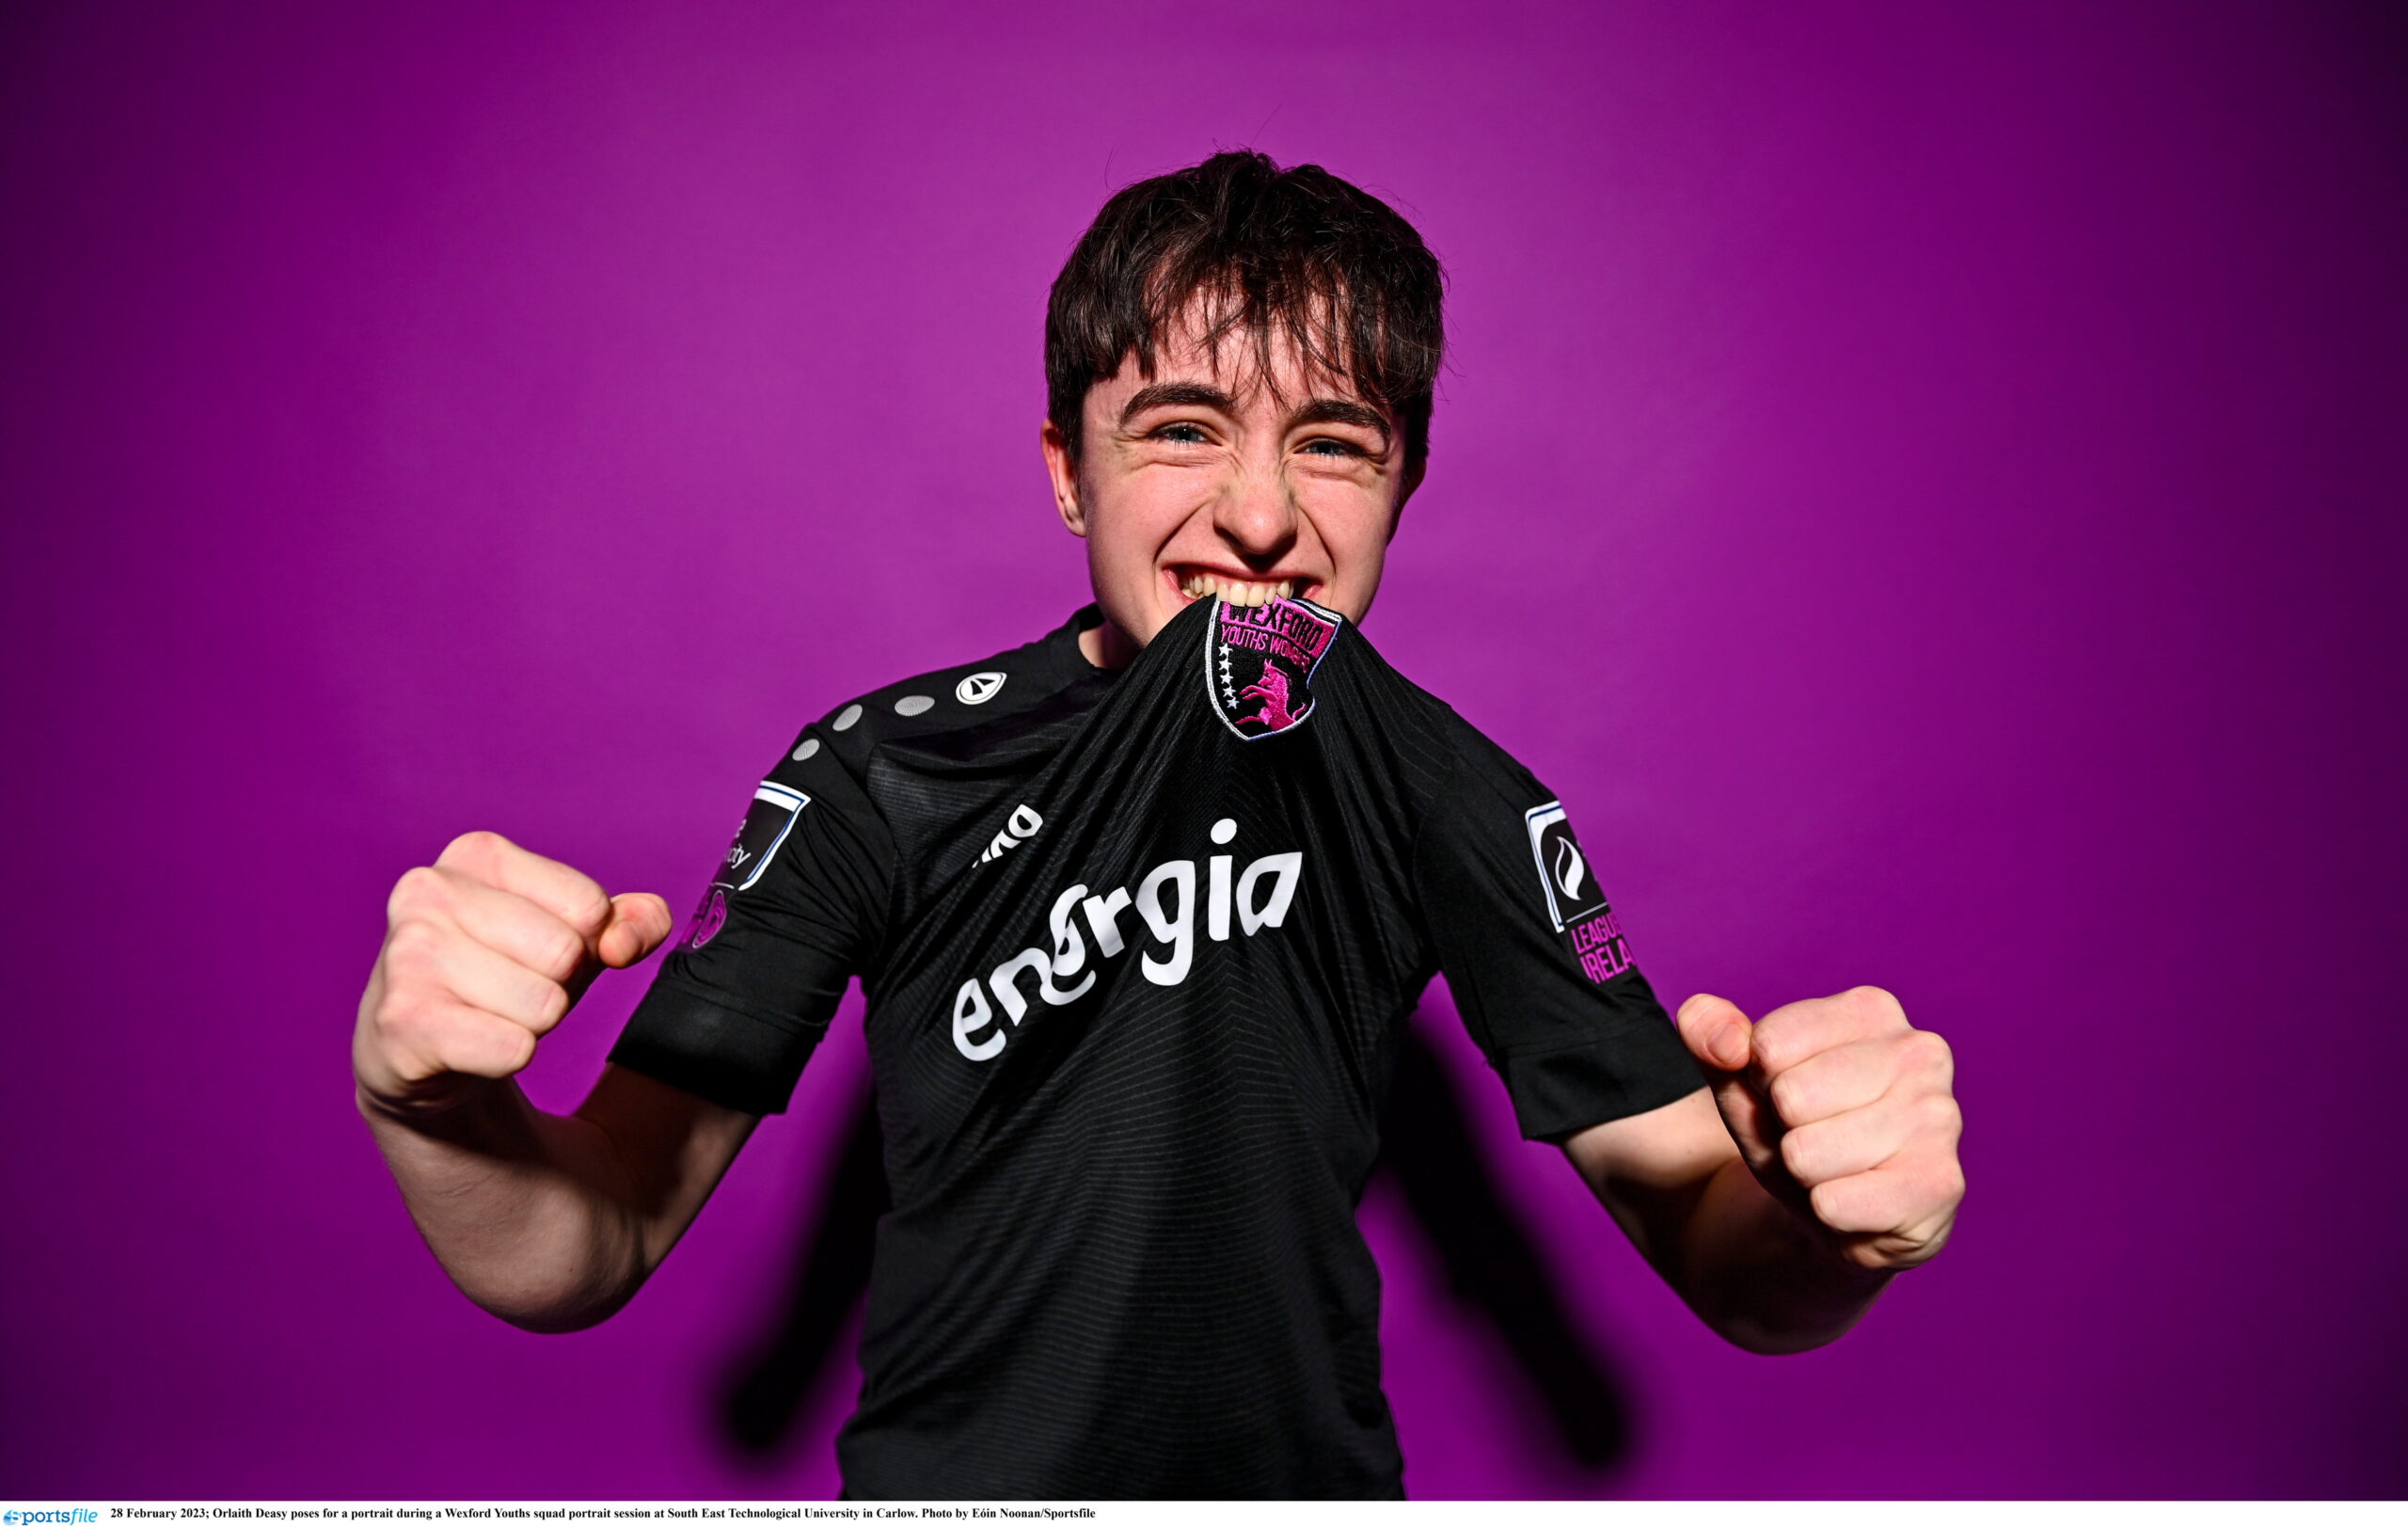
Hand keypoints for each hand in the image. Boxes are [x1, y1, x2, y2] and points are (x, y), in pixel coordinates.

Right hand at [355, 831, 673, 1116]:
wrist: (419, 1043)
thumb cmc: (506, 973)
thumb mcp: (580, 936)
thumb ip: (636, 923)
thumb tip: (623, 943)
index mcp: (477, 854)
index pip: (589, 907)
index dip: (585, 944)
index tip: (539, 952)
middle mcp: (430, 890)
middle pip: (565, 954)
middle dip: (556, 985)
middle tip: (511, 989)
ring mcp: (407, 953)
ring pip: (543, 1005)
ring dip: (530, 1024)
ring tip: (488, 1012)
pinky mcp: (402, 1019)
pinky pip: (512, 1048)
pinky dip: (507, 1056)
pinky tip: (470, 1043)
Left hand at [1677, 986, 1963, 1270]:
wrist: (1840, 1209)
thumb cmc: (1795, 1128)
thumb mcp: (1740, 1079)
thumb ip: (1710, 1035)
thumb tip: (1721, 1038)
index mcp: (1872, 1009)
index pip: (1767, 1045)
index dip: (1759, 1080)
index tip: (1786, 1094)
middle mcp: (1919, 1052)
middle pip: (1790, 1097)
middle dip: (1783, 1129)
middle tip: (1811, 1138)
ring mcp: (1939, 1117)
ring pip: (1807, 1154)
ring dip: (1804, 1173)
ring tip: (1831, 1169)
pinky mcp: (1940, 1184)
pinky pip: (1834, 1202)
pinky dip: (1826, 1210)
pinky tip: (1856, 1201)